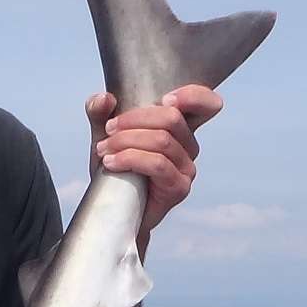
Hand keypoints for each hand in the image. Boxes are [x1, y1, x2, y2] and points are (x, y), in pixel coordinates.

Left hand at [85, 82, 221, 234]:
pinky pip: (157, 164)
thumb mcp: (104, 136)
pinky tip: (110, 163)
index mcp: (178, 129)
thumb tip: (103, 98)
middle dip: (133, 120)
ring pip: (161, 140)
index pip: (206, 104)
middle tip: (108, 130)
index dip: (193, 95)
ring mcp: (186, 168)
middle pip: (172, 118)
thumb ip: (100, 114)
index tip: (164, 99)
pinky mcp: (178, 188)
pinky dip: (130, 159)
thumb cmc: (115, 170)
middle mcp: (188, 146)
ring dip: (126, 141)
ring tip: (103, 150)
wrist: (114, 210)